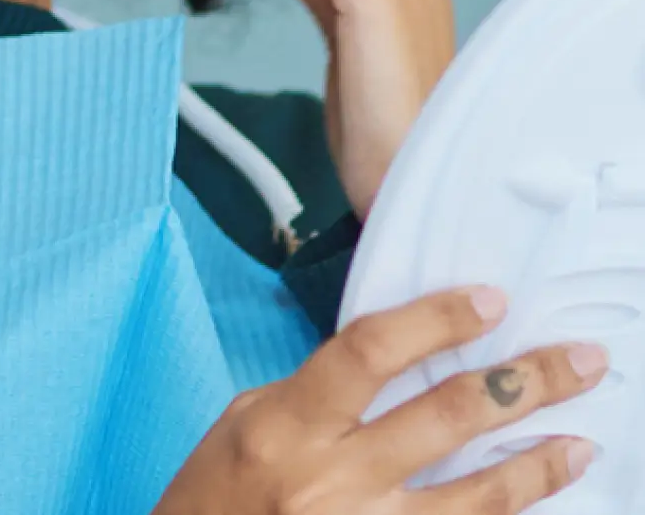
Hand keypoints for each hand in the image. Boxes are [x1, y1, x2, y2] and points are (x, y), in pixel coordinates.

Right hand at [154, 287, 603, 512]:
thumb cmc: (216, 496)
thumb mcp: (247, 421)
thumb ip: (317, 392)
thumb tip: (393, 361)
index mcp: (287, 423)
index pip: (371, 351)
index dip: (436, 320)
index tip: (490, 300)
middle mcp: (329, 479)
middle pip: (443, 417)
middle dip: (521, 383)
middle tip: (577, 359)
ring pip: (474, 496)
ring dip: (535, 464)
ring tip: (579, 439)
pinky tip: (536, 501)